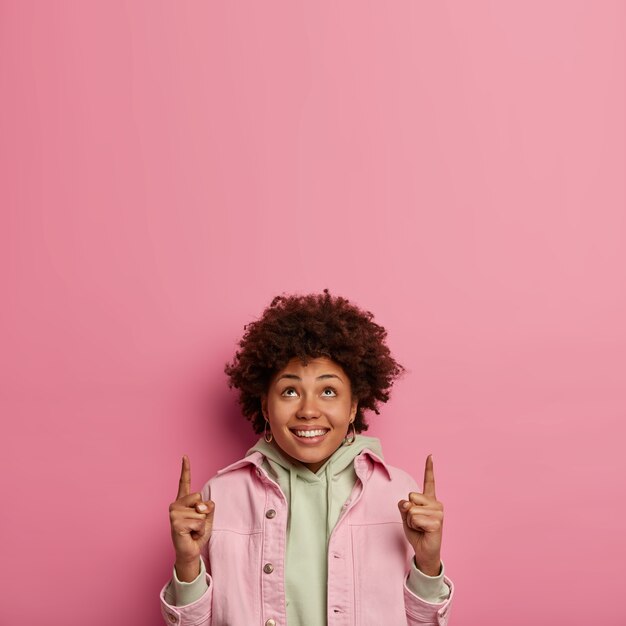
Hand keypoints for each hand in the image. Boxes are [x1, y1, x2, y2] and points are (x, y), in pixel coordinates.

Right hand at [168, 455, 214, 574]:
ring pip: (200, 512)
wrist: (191, 552)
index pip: (184, 482)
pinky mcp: (175, 523)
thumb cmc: (197, 533)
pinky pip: (198, 522)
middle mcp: (176, 505)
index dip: (185, 469)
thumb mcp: (207, 516)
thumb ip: (207, 506)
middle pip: (199, 497)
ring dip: (202, 524)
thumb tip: (202, 505)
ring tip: (193, 531)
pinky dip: (199, 531)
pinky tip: (191, 535)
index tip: (185, 456)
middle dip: (203, 512)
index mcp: (183, 501)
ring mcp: (174, 513)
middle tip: (196, 524)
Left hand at [397, 454, 443, 575]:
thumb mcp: (405, 516)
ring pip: (412, 509)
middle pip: (411, 497)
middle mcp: (436, 504)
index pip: (429, 481)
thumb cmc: (416, 532)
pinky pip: (414, 518)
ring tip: (419, 528)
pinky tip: (423, 532)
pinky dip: (413, 526)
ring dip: (410, 520)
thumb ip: (404, 506)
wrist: (424, 551)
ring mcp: (438, 513)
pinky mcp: (437, 522)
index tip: (430, 455)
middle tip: (416, 522)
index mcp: (429, 500)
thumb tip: (406, 503)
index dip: (429, 468)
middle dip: (408, 511)